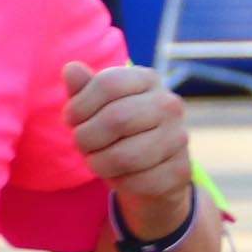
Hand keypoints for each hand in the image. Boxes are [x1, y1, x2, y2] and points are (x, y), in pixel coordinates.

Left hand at [60, 62, 194, 235]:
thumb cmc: (115, 132)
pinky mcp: (181, 170)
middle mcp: (169, 104)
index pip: (108, 83)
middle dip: (86, 137)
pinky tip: (121, 176)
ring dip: (99, 163)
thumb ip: (82, 89)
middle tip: (81, 144)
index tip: (72, 120)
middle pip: (115, 118)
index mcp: (147, 79)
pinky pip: (137, 181)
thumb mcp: (95, 108)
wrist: (149, 171)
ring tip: (97, 161)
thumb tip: (71, 69)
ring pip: (124, 156)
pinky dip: (119, 182)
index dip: (79, 105)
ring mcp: (179, 137)